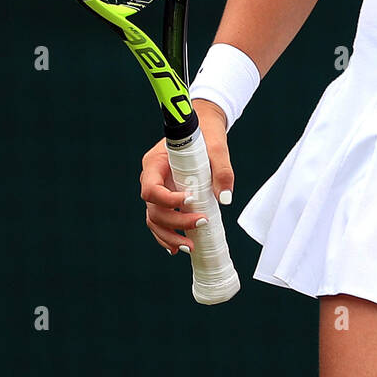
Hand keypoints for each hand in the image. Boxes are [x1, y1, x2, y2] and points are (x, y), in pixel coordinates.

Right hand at [141, 100, 234, 255]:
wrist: (203, 128)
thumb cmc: (207, 134)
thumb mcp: (217, 147)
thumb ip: (222, 170)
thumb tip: (225, 198)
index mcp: (155, 163)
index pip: (151, 189)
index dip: (167, 200)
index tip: (190, 200)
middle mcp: (152, 178)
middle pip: (153, 209)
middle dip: (175, 222)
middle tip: (201, 224)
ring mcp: (157, 189)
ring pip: (154, 219)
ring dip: (169, 236)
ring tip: (189, 247)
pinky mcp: (166, 198)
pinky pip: (160, 220)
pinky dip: (166, 235)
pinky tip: (177, 248)